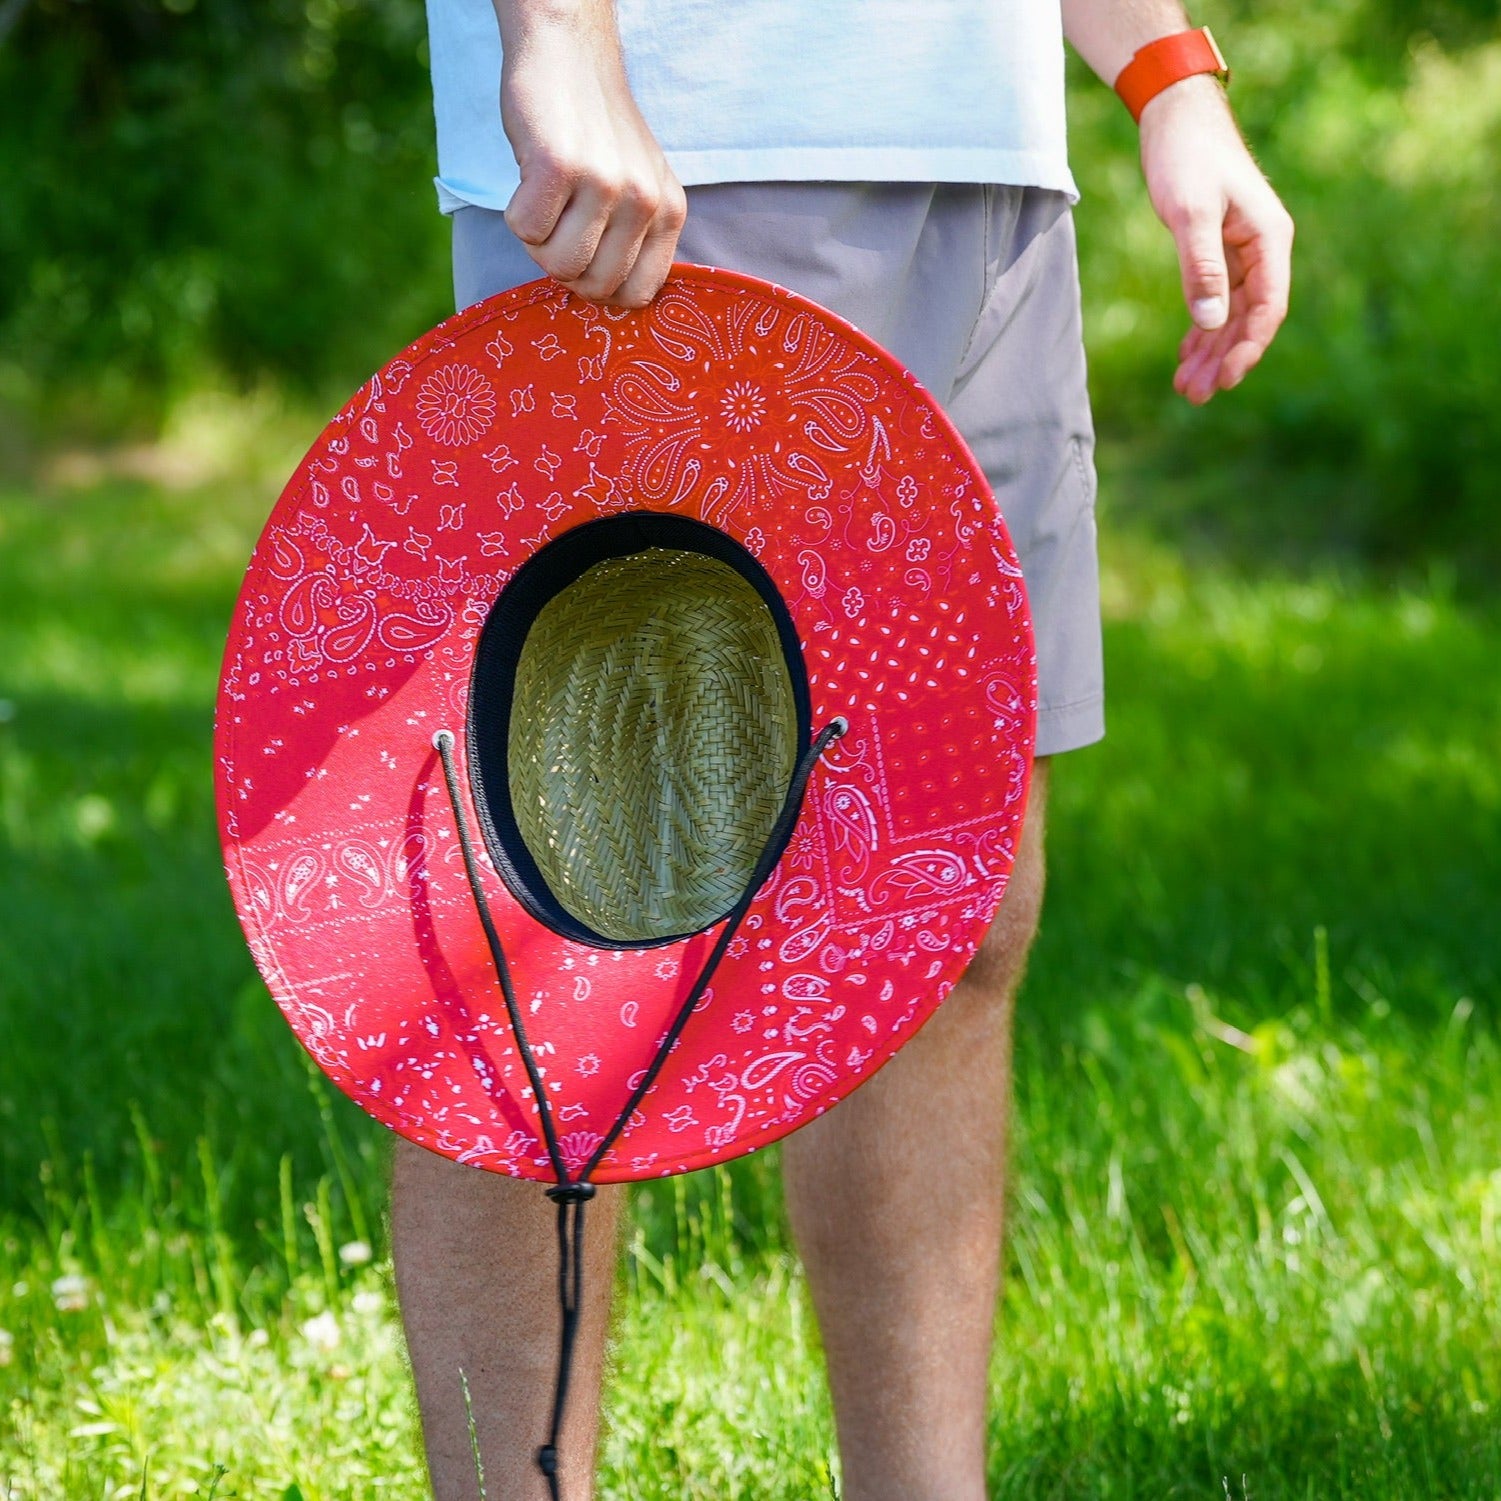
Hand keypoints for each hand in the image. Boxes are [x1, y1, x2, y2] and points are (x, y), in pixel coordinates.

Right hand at [495, 0, 685, 307]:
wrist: (569, 53)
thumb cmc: (596, 130)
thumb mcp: (638, 184)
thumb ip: (635, 238)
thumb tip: (610, 299)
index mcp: (669, 212)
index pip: (638, 296)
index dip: (601, 286)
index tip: (586, 255)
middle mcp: (644, 201)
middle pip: (594, 287)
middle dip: (565, 266)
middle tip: (559, 223)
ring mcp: (604, 183)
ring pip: (558, 265)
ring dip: (538, 241)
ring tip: (546, 197)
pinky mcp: (559, 166)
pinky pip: (525, 230)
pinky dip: (516, 212)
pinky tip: (529, 178)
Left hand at [1138, 75, 1294, 403]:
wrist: (1177, 119)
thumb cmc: (1187, 158)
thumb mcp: (1190, 213)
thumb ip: (1202, 268)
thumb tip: (1213, 323)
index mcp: (1269, 240)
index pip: (1268, 308)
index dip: (1248, 349)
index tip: (1225, 381)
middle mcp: (1263, 249)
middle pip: (1249, 319)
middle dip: (1224, 360)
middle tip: (1194, 396)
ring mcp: (1243, 251)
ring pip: (1232, 315)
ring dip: (1211, 352)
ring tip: (1186, 387)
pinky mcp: (1220, 250)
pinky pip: (1217, 300)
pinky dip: (1202, 330)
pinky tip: (1187, 355)